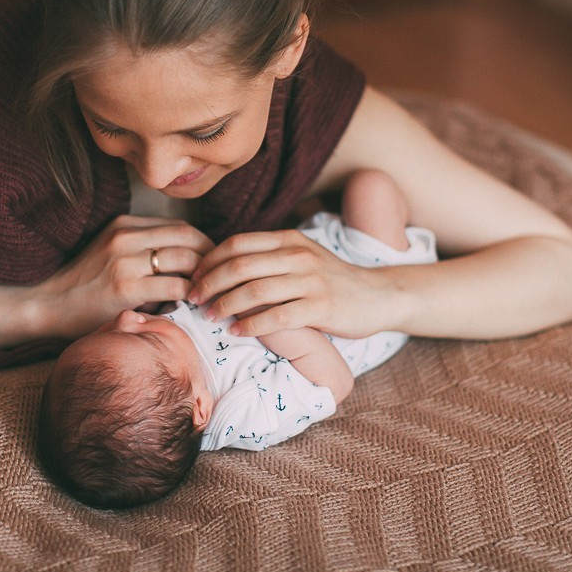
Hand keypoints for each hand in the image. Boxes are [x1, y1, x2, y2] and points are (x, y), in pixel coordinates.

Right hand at [36, 215, 213, 338]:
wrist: (48, 304)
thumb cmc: (83, 285)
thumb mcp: (111, 253)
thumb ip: (143, 250)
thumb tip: (188, 260)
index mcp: (124, 225)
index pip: (179, 226)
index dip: (203, 242)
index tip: (214, 260)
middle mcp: (126, 237)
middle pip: (187, 238)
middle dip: (211, 257)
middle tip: (221, 277)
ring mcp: (125, 261)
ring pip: (185, 260)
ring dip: (204, 277)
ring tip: (211, 292)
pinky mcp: (126, 288)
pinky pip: (174, 287)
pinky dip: (190, 295)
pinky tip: (194, 305)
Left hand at [189, 229, 409, 338]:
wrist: (378, 296)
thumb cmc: (330, 281)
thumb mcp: (300, 258)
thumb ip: (268, 258)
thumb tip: (221, 267)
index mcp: (289, 239)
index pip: (238, 243)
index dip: (210, 260)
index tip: (194, 278)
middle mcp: (298, 255)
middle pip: (241, 265)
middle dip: (210, 283)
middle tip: (193, 299)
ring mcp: (311, 280)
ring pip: (256, 290)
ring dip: (226, 304)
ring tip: (210, 316)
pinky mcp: (322, 306)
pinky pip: (278, 317)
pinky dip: (252, 325)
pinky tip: (237, 332)